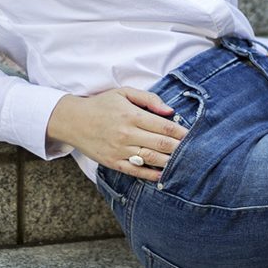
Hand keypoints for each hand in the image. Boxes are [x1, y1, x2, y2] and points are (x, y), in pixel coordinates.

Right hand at [47, 88, 188, 180]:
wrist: (73, 120)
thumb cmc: (101, 105)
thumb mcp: (123, 93)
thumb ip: (148, 99)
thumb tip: (170, 111)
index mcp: (131, 115)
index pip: (164, 127)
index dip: (181, 132)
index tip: (192, 135)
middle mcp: (126, 134)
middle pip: (161, 144)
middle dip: (180, 148)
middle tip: (195, 151)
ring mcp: (119, 150)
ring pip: (151, 159)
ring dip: (170, 162)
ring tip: (184, 162)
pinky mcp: (113, 162)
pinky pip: (136, 171)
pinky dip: (152, 175)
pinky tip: (163, 174)